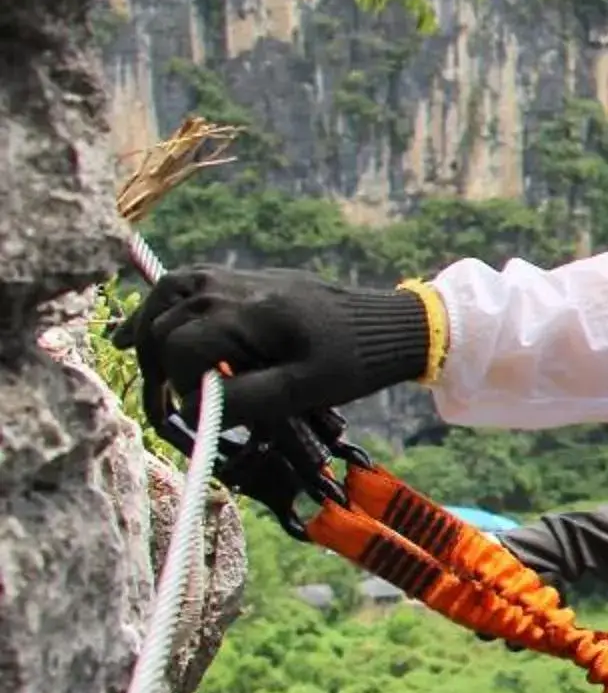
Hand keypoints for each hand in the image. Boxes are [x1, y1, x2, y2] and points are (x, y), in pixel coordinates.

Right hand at [114, 267, 434, 431]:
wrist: (385, 323)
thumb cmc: (351, 359)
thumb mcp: (304, 389)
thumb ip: (246, 400)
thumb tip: (192, 413)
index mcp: (244, 313)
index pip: (177, 350)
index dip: (179, 388)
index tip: (201, 415)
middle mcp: (228, 287)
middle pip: (162, 327)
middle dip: (158, 368)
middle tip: (169, 406)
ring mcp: (231, 277)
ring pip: (163, 300)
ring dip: (148, 335)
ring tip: (146, 372)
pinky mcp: (236, 278)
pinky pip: (181, 286)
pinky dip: (158, 310)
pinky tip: (138, 335)